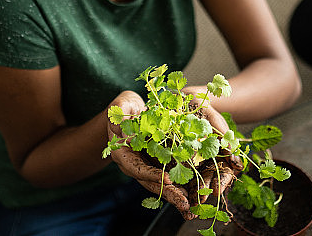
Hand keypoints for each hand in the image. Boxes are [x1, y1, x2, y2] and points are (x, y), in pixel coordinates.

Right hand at [106, 91, 194, 217]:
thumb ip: (119, 111)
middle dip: (168, 193)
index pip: (137, 168)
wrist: (131, 112)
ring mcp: (146, 167)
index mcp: (122, 154)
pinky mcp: (157, 166)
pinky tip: (194, 196)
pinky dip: (180, 187)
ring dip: (176, 196)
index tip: (168, 180)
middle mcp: (134, 165)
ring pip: (161, 185)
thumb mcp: (122, 104)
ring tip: (192, 207)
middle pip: (150, 183)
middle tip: (185, 204)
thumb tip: (118, 125)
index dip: (151, 175)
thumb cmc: (126, 107)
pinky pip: (168, 178)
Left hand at [182, 96, 242, 209]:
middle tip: (201, 201)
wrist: (183, 100)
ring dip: (190, 192)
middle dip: (204, 191)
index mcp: (219, 154)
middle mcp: (205, 161)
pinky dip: (173, 182)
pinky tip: (171, 190)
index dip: (221, 182)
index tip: (217, 190)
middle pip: (207, 180)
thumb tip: (235, 162)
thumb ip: (225, 139)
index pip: (223, 172)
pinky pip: (174, 171)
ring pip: (191, 180)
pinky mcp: (174, 158)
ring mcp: (189, 161)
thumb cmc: (204, 109)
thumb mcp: (215, 121)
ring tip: (188, 203)